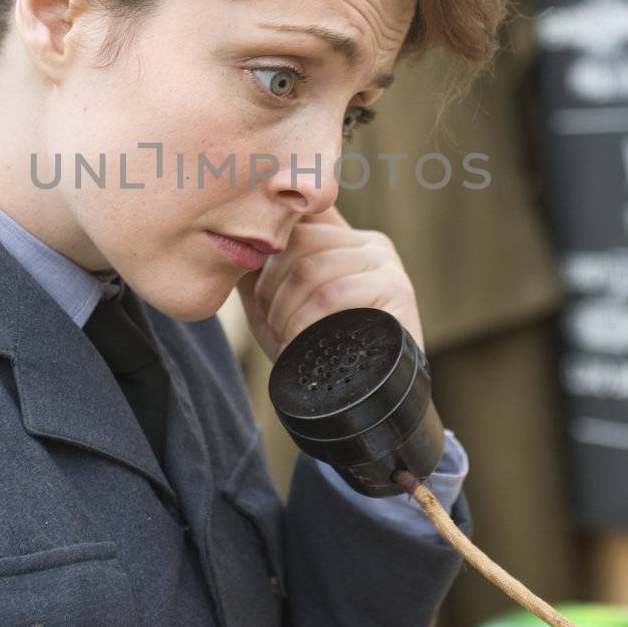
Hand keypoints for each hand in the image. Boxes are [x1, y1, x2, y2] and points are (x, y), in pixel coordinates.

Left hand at [236, 206, 423, 361]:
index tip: (260, 298)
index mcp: (344, 239)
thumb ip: (261, 270)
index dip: (265, 258)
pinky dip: (305, 324)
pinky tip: (300, 347)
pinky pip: (333, 294)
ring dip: (286, 312)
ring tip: (286, 340)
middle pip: (298, 243)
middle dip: (271, 290)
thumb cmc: (320, 352)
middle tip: (271, 326)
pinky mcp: (396, 289)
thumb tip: (230, 236)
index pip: (292, 223)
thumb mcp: (281, 307)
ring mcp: (386, 264)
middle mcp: (369, 244)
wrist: (364, 403)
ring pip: (311, 270)